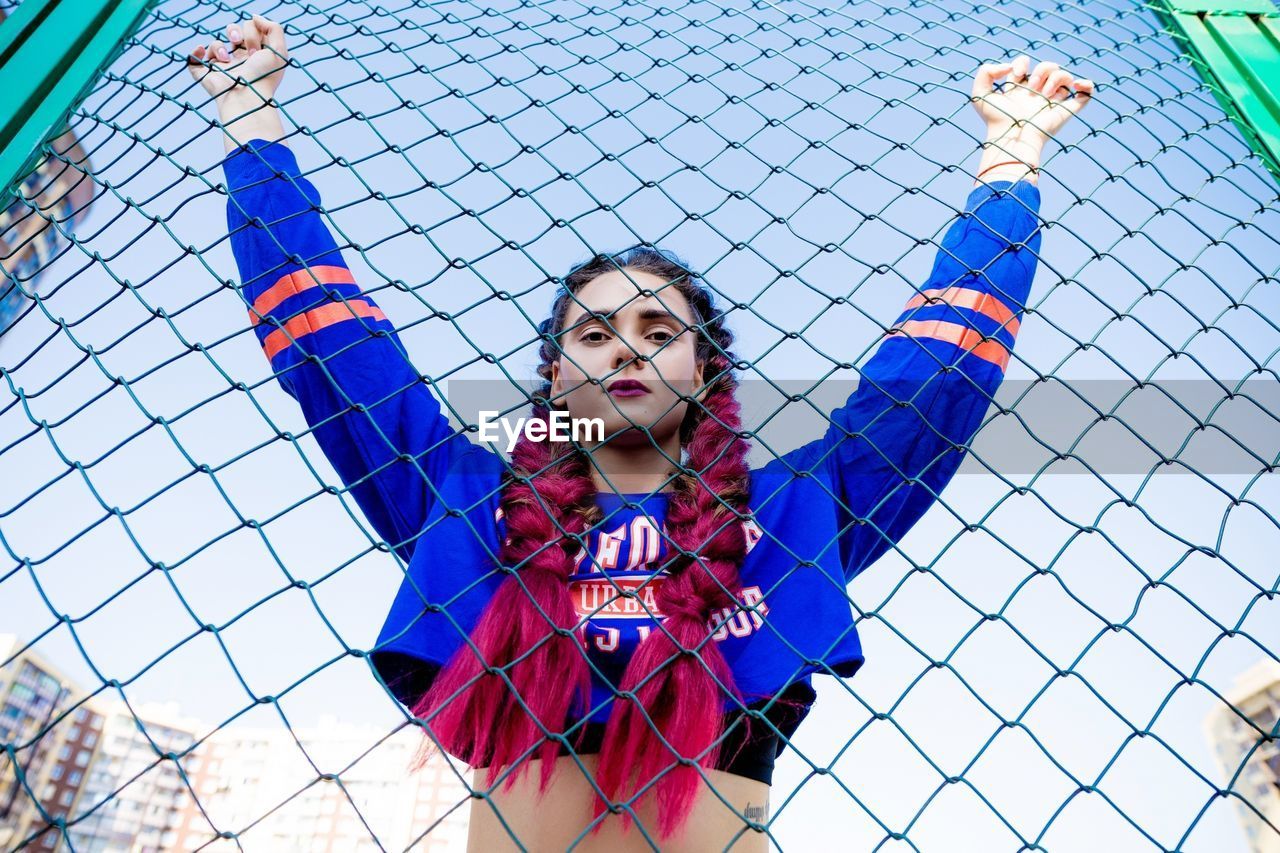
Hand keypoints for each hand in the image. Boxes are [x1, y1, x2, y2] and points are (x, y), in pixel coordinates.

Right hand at [186, 14, 287, 104]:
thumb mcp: (280, 51)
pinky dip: (195, 53)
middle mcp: (239, 61)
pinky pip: (194, 60)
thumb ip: (274, 28)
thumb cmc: (265, 77)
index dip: (251, 32)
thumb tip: (254, 17)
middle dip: (234, 31)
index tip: (256, 49)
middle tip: (239, 45)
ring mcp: (222, 68)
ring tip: (226, 60)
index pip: (249, 29)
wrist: (248, 97)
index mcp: (254, 55)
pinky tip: (203, 52)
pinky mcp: (207, 76)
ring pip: (214, 44)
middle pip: (231, 31)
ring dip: (218, 46)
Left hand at [971, 55, 1093, 146]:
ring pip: (1064, 76)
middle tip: (1032, 87)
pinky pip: (1085, 94)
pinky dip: (1087, 85)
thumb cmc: (996, 121)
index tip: (1015, 76)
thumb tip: (1011, 67)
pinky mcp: (1066, 111)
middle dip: (1042, 70)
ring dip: (1056, 77)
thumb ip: (986, 71)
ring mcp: (1052, 102)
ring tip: (1045, 94)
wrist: (1012, 138)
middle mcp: (1036, 95)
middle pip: (1047, 67)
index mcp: (1018, 90)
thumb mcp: (978, 94)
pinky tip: (1077, 85)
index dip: (1021, 62)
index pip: (1025, 65)